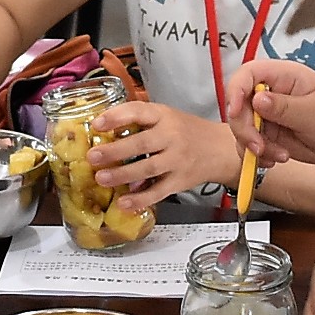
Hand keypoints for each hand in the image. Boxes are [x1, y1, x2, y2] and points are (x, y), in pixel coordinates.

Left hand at [83, 100, 238, 209]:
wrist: (221, 149)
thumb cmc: (186, 131)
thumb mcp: (166, 116)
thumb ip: (140, 121)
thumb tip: (102, 131)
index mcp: (164, 116)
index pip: (139, 111)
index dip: (117, 117)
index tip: (96, 124)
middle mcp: (172, 136)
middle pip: (142, 143)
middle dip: (115, 151)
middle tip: (93, 156)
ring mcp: (177, 160)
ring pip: (148, 168)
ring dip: (123, 175)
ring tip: (101, 178)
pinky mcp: (180, 181)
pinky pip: (158, 192)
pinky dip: (141, 199)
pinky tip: (124, 203)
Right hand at [224, 57, 314, 166]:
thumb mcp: (313, 111)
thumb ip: (284, 107)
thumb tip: (257, 99)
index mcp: (281, 75)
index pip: (247, 74)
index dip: (236, 91)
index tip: (235, 112)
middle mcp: (269, 93)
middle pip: (238, 105)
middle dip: (244, 129)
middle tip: (259, 147)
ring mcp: (265, 114)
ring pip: (241, 129)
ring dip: (253, 146)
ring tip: (279, 155)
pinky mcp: (266, 134)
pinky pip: (249, 145)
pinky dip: (257, 156)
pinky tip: (275, 159)